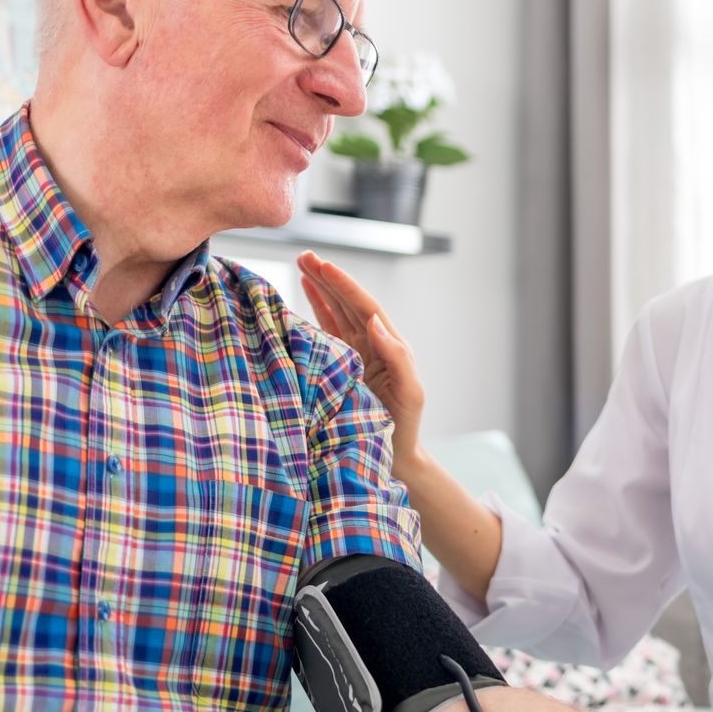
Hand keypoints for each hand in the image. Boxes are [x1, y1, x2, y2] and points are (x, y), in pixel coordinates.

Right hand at [296, 251, 425, 462]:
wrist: (393, 456)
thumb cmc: (403, 427)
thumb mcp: (409, 392)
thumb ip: (397, 357)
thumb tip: (375, 323)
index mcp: (390, 347)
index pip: (365, 309)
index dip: (345, 286)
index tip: (325, 266)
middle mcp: (373, 346)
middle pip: (348, 304)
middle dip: (328, 279)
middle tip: (306, 255)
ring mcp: (356, 354)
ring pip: (336, 313)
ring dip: (320, 289)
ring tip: (303, 264)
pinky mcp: (340, 367)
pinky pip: (327, 332)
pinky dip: (316, 312)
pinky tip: (306, 293)